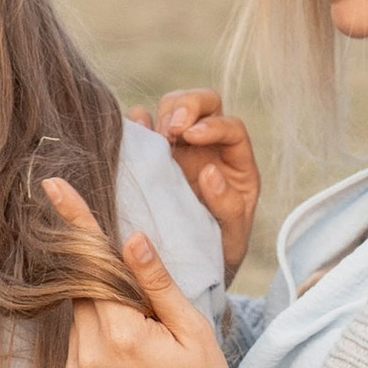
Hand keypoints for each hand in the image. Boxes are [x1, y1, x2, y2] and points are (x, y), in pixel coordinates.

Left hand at [44, 179, 240, 367]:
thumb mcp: (194, 331)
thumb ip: (157, 284)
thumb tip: (132, 239)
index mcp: (122, 336)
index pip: (93, 266)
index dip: (74, 222)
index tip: (51, 187)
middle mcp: (87, 357)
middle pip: (84, 293)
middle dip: (108, 285)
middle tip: (148, 312)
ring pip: (80, 321)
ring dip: (104, 317)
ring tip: (145, 349)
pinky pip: (76, 351)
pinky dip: (98, 344)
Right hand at [144, 88, 260, 275]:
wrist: (193, 264)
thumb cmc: (220, 248)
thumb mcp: (232, 234)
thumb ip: (228, 206)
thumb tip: (210, 171)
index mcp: (236, 161)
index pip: (231, 127)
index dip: (212, 125)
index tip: (191, 136)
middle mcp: (210, 146)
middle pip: (204, 102)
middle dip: (187, 106)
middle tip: (171, 130)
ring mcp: (181, 147)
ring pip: (173, 107)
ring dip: (162, 113)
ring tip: (155, 137)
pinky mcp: (153, 154)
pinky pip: (144, 125)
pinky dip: (136, 122)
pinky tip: (131, 133)